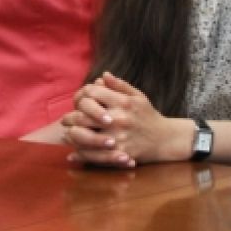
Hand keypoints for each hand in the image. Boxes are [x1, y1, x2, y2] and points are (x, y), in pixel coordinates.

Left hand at [63, 73, 184, 166]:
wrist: (165, 139)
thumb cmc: (148, 116)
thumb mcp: (138, 97)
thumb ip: (120, 86)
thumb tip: (103, 75)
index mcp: (124, 103)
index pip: (93, 93)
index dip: (82, 94)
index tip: (79, 100)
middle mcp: (119, 119)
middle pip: (84, 115)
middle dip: (71, 117)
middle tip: (66, 120)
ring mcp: (118, 137)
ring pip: (84, 136)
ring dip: (72, 135)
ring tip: (68, 134)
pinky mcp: (118, 153)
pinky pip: (92, 155)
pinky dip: (79, 154)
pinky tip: (73, 153)